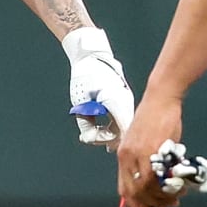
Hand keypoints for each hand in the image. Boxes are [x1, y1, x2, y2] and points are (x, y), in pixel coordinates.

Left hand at [63, 27, 134, 148]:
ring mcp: (126, 103)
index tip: (106, 148)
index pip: (124, 129)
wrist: (91, 58)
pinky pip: (120, 122)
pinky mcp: (123, 103)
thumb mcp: (80, 102)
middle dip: (106, 139)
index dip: (119, 144)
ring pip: (123, 128)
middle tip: (89, 136)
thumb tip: (89, 139)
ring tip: (90, 132)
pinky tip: (99, 130)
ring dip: (107, 134)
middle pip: (124, 132)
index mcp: (115, 100)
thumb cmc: (85, 76)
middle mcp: (125, 102)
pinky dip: (110, 128)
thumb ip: (86, 124)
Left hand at [116, 95, 186, 206]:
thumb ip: (145, 161)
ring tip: (175, 199)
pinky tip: (178, 189)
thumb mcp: (144, 141)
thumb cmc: (156, 118)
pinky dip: (166, 188)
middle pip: (133, 193)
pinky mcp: (151, 150)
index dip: (134, 206)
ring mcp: (138, 154)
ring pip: (144, 189)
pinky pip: (155, 178)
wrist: (162, 98)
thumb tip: (154, 184)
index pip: (124, 189)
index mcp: (123, 155)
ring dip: (161, 199)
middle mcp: (127, 156)